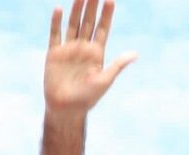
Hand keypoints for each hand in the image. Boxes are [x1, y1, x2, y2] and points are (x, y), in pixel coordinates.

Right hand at [44, 0, 136, 117]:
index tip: (111, 0)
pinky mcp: (54, 54)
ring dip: (76, 10)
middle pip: (88, 22)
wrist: (66, 109)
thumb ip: (117, 65)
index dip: (106, 15)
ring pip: (73, 24)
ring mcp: (68, 49)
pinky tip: (59, 9)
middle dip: (92, 6)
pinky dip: (56, 22)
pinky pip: (55, 34)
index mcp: (97, 54)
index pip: (103, 29)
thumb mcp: (105, 81)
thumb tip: (135, 54)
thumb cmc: (87, 98)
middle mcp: (83, 48)